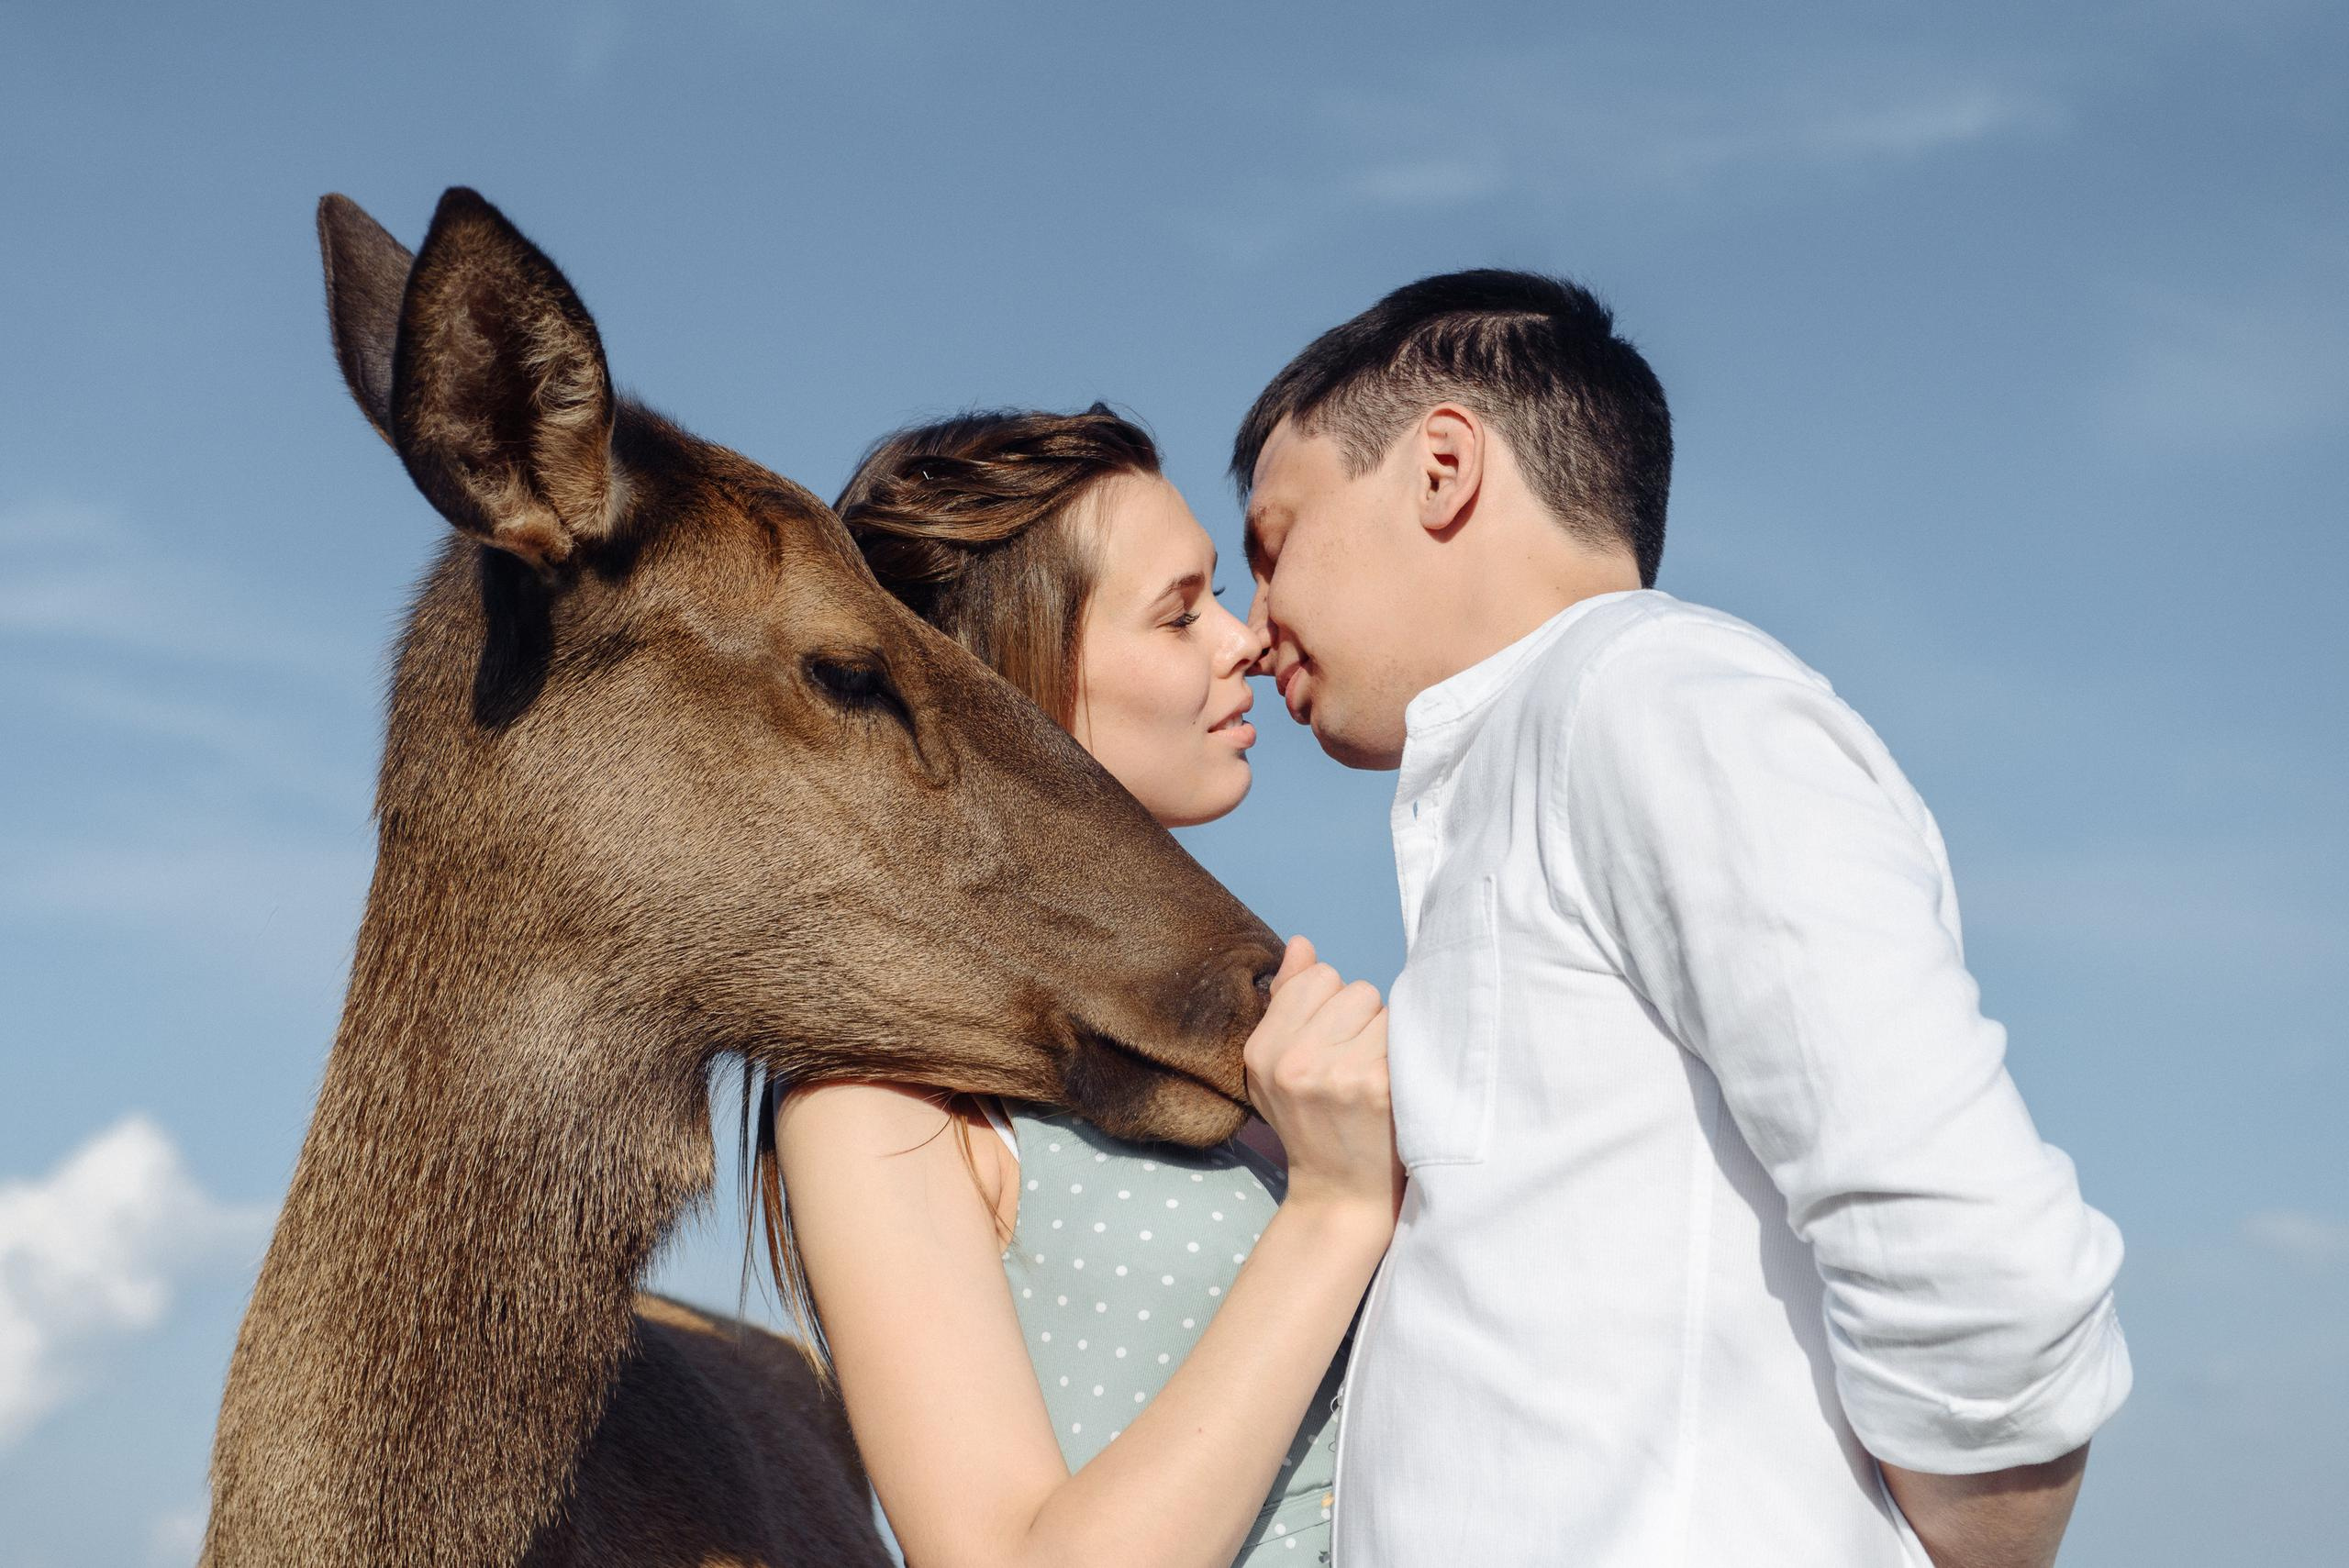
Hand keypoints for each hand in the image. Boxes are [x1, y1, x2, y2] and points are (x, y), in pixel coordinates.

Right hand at [1243, 937, 1403, 1222]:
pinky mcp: (1378, 1087)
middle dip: (1362, 1018)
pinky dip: (1406, 1054)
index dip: (1332, 1004)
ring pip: (1382, 1007)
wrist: (1341, 1195)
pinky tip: (1394, 1086)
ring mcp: (1337, 1074)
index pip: (1316, 977)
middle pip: (1353, 988)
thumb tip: (1302, 943)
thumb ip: (1287, 1000)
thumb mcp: (1278, 1067)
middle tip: (1357, 1063)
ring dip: (1386, 1035)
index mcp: (1263, 1051)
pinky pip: (1404, 1033)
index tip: (1332, 1041)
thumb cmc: (1314, 1124)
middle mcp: (1294, 1061)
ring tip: (1375, 1075)